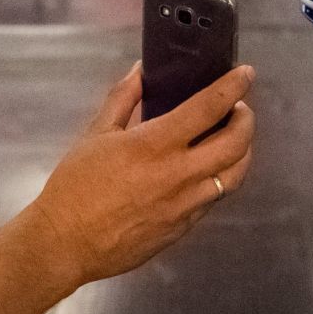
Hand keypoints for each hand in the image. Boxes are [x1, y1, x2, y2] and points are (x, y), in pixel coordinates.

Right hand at [26, 63, 255, 285]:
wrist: (66, 243)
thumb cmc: (76, 185)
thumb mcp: (95, 134)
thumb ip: (123, 99)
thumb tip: (141, 71)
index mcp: (156, 145)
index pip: (209, 108)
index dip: (233, 87)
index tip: (246, 73)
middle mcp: (179, 174)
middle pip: (236, 144)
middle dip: (246, 120)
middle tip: (239, 108)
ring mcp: (185, 205)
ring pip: (234, 175)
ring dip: (242, 152)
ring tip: (232, 139)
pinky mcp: (184, 228)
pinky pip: (213, 199)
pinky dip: (219, 178)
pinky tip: (207, 171)